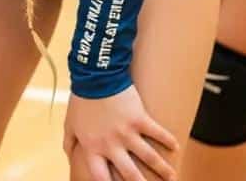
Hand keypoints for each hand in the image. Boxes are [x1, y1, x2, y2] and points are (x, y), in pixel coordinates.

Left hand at [63, 85, 178, 180]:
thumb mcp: (70, 124)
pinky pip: (156, 132)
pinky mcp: (139, 118)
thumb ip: (69, 143)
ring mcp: (127, 133)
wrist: (95, 75)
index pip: (102, 178)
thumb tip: (69, 156)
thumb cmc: (82, 99)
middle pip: (130, 174)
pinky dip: (168, 140)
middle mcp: (111, 146)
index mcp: (93, 149)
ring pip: (149, 157)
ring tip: (172, 177)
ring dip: (162, 169)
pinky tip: (176, 147)